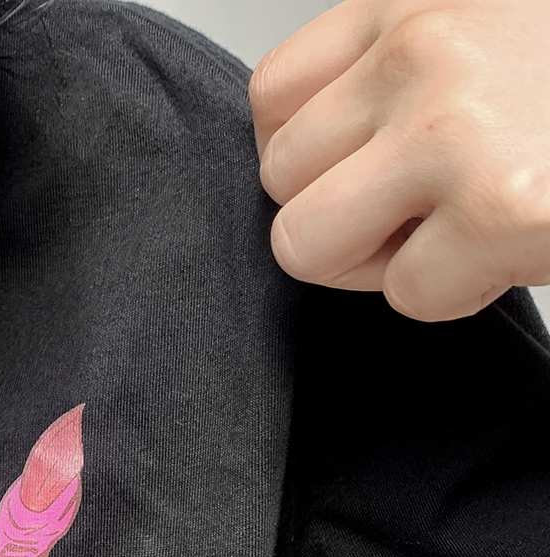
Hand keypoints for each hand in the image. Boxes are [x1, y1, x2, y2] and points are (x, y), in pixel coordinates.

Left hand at [250, 0, 549, 321]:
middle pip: (278, 179)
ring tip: (456, 232)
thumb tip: (322, 153)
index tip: (365, 172)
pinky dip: (456, 293)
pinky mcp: (497, 209)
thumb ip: (405, 72)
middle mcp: (423, 48)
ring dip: (378, 262)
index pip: (272, 97)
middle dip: (339, 218)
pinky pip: (405, 295)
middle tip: (418, 215)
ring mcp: (452, 127)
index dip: (308, 158)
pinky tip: (514, 246)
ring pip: (305, 243)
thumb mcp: (492, 31)